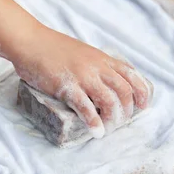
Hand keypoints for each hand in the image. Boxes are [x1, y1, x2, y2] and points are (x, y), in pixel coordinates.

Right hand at [13, 25, 152, 137]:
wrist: (30, 41)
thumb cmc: (52, 48)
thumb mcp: (82, 52)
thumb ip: (95, 65)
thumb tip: (103, 82)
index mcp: (102, 58)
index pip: (131, 75)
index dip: (142, 93)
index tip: (143, 106)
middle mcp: (97, 67)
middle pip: (124, 91)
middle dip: (127, 111)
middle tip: (121, 122)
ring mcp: (83, 77)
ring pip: (109, 101)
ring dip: (113, 119)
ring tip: (108, 129)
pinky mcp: (67, 87)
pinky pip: (86, 108)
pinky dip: (94, 123)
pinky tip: (96, 132)